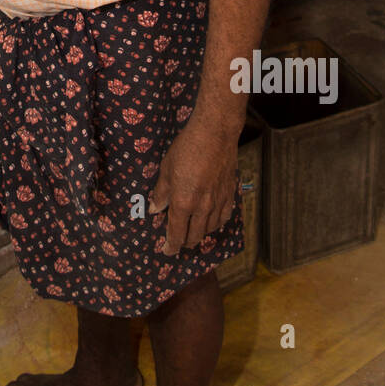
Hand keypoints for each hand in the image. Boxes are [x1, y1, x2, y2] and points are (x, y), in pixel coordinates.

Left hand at [149, 117, 238, 254]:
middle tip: (178, 242)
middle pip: (194, 236)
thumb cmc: (186, 148)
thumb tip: (155, 209)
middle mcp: (202, 208)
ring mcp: (218, 202)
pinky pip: (224, 217)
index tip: (167, 251)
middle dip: (185, 242)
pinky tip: (212, 222)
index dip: (171, 245)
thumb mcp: (166, 169)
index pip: (176, 233)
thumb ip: (161, 192)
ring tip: (193, 233)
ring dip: (200, 234)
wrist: (215, 134)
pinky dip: (216, 224)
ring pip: (209, 229)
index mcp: (183, 203)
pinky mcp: (229, 194)